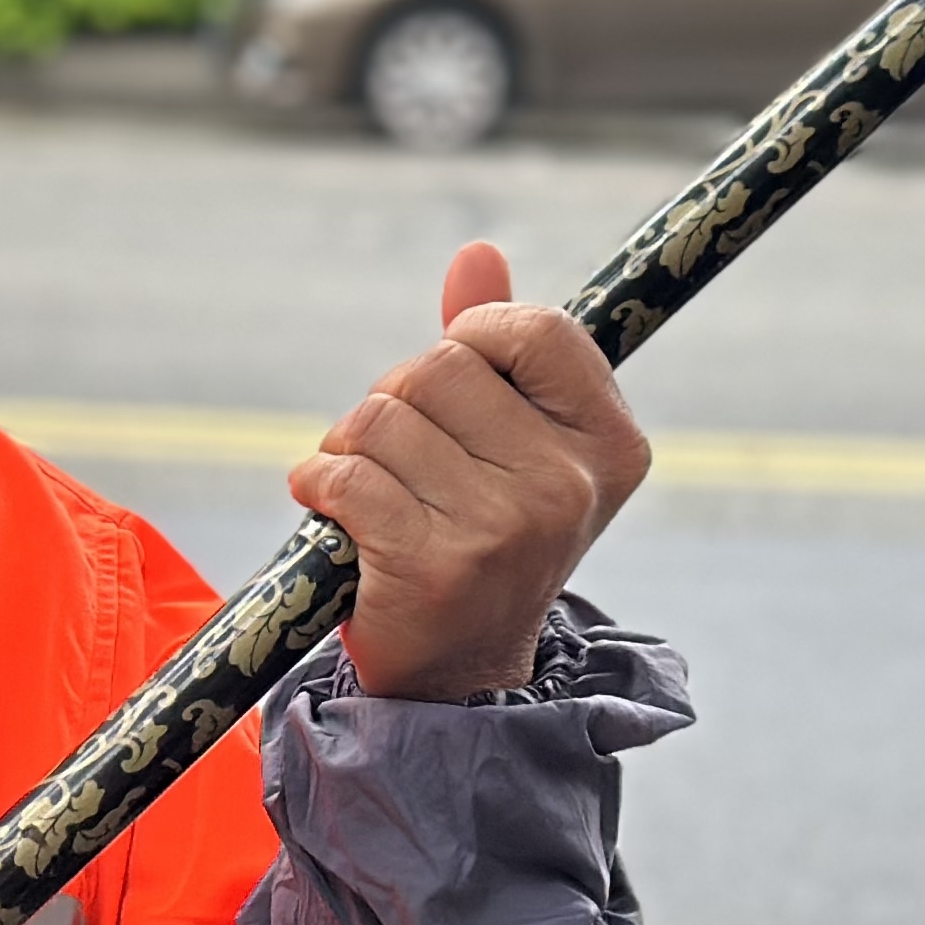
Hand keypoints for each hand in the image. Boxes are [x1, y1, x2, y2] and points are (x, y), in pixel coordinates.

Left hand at [289, 241, 649, 699]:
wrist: (458, 672)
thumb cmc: (480, 538)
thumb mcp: (512, 446)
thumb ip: (497, 349)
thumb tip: (477, 252)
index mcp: (607, 445)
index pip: (535, 328)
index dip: (471, 335)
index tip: (453, 377)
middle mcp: (569, 485)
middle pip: (437, 366)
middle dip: (393, 400)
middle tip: (397, 456)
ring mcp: (506, 527)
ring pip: (380, 418)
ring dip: (347, 448)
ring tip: (367, 494)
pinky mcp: (435, 565)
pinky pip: (345, 475)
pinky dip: (317, 485)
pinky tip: (333, 516)